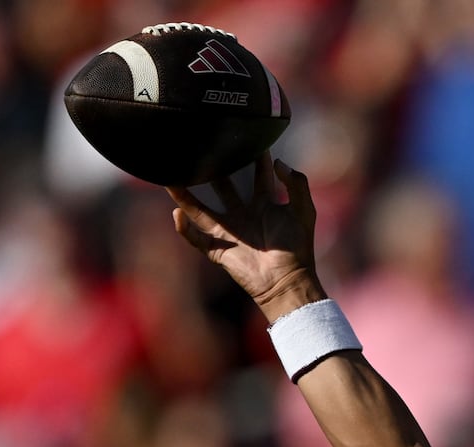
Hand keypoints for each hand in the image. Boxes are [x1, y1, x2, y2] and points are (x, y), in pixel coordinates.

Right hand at [167, 153, 324, 321]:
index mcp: (266, 207)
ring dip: (185, 197)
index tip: (246, 139)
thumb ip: (296, 183)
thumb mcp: (304, 210)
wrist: (288, 279)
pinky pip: (196, 239)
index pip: (258, 177)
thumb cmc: (298, 246)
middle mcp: (245, 217)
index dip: (255, 160)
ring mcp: (230, 233)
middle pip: (224, 190)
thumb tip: (279, 161)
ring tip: (170, 178)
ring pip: (201, 211)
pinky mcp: (219, 250)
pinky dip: (184, 230)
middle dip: (214, 172)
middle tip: (201, 152)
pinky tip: (175, 215)